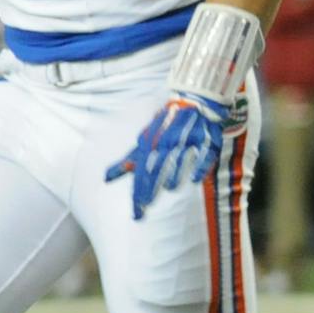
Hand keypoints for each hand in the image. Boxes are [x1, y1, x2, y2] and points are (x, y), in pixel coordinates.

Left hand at [106, 93, 228, 219]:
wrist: (192, 100)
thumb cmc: (165, 126)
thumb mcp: (145, 140)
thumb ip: (129, 160)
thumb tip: (106, 178)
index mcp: (152, 143)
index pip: (141, 171)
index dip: (138, 191)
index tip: (136, 212)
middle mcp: (168, 142)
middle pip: (157, 166)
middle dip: (151, 185)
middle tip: (146, 204)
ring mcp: (188, 140)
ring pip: (179, 157)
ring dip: (175, 171)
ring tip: (169, 188)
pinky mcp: (207, 140)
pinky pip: (205, 154)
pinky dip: (200, 166)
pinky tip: (195, 179)